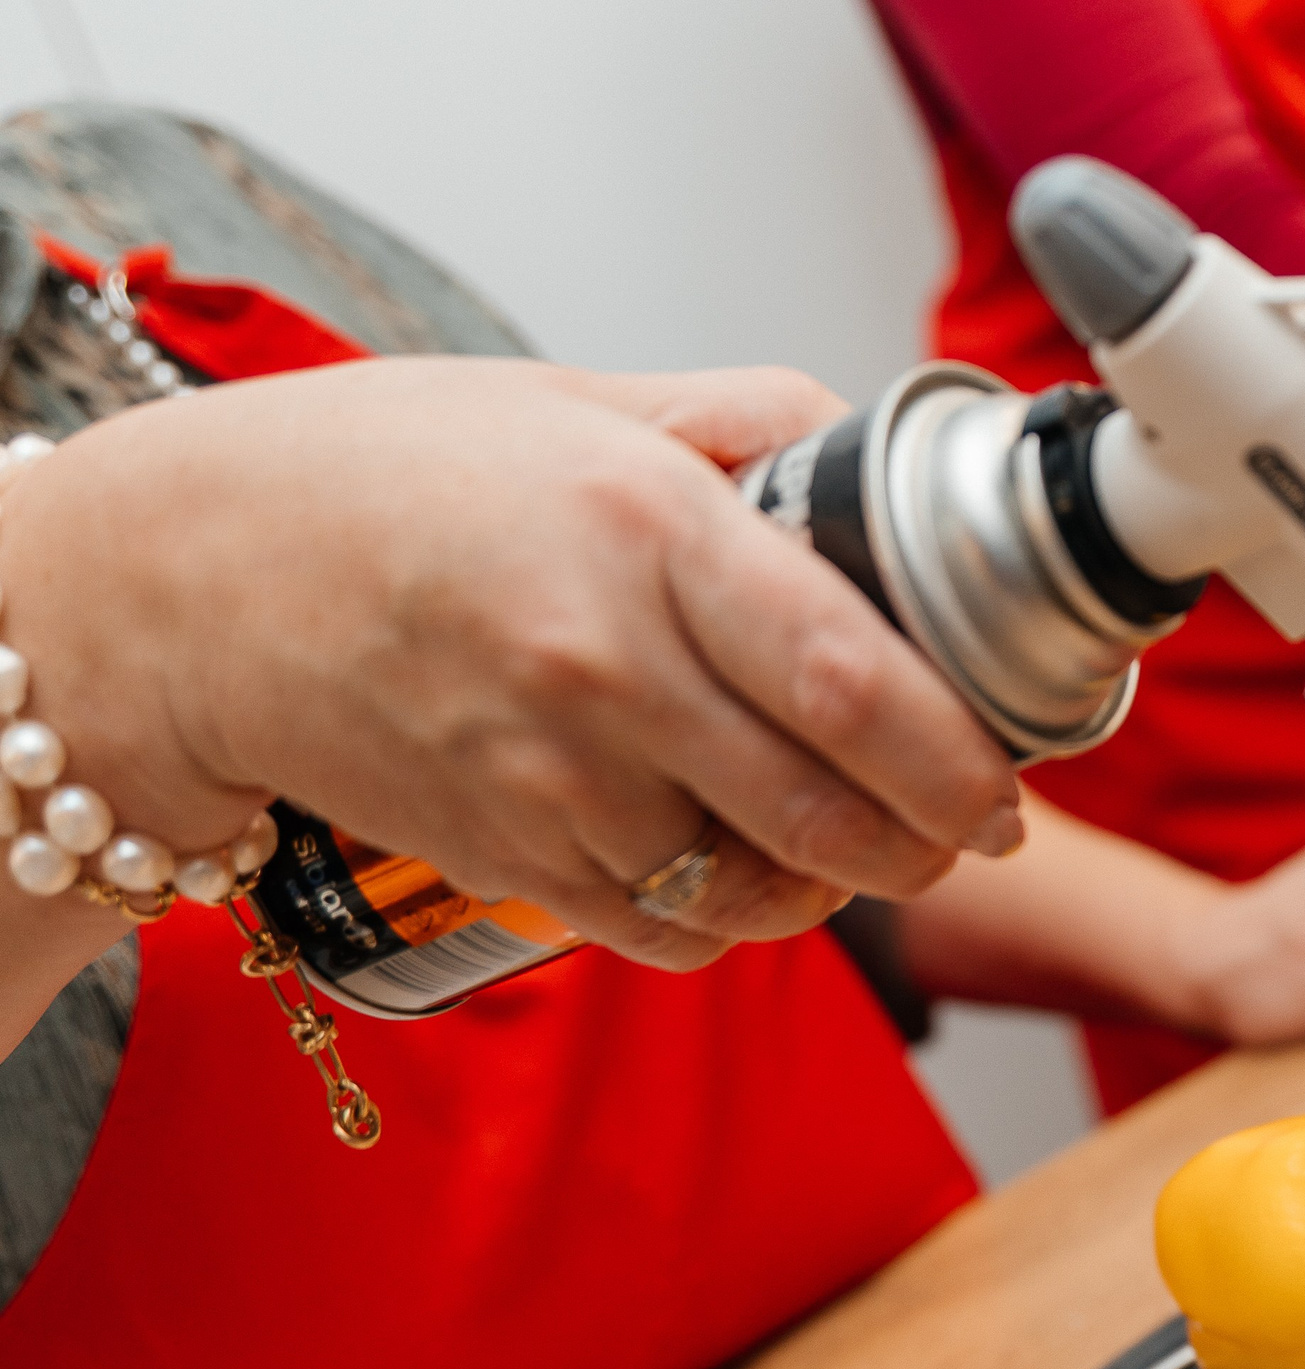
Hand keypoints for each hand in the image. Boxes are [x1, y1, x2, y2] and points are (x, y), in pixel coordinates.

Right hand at [0, 357, 1019, 978]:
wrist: (192, 585)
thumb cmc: (385, 476)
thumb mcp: (581, 400)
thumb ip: (751, 423)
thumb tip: (881, 458)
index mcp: (643, 532)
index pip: (847, 673)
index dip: (958, 752)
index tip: (1011, 783)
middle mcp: (603, 670)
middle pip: (826, 809)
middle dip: (930, 840)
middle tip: (970, 826)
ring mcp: (550, 783)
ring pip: (758, 888)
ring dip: (842, 884)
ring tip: (869, 842)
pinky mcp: (509, 861)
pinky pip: (671, 931)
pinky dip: (740, 918)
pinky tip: (756, 870)